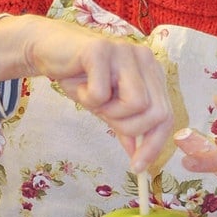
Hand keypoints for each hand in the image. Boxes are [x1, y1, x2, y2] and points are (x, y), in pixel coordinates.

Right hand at [0, 15, 172, 170]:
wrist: (49, 49)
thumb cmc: (81, 77)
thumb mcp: (107, 107)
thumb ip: (125, 127)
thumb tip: (138, 158)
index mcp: (152, 72)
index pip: (167, 115)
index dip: (155, 145)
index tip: (137, 167)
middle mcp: (145, 59)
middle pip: (157, 113)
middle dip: (129, 128)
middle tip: (104, 116)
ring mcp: (125, 51)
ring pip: (136, 104)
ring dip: (108, 111)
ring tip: (91, 96)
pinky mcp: (101, 50)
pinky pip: (102, 94)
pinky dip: (86, 98)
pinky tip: (79, 84)